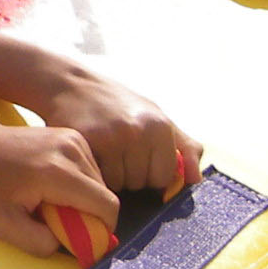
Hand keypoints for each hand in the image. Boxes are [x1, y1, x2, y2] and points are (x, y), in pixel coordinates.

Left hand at [0, 112, 117, 256]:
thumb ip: (39, 243)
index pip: (107, 206)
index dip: (101, 230)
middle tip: (56, 222)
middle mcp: (72, 150)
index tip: (81, 240)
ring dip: (83, 200)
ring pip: (99, 182)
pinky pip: (89, 169)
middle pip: (105, 194)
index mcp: (58, 173)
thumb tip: (68, 245)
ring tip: (49, 203)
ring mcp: (74, 138)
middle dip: (88, 216)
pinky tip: (51, 187)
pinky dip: (78, 185)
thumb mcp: (2, 225)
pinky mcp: (72, 135)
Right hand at [29, 63, 202, 199]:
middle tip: (115, 152)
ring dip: (110, 176)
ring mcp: (112, 137)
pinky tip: (89, 155)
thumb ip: (183, 146)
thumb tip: (196, 179)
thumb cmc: (115, 103)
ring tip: (102, 154)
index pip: (164, 177)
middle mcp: (139, 131)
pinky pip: (97, 178)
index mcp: (160, 125)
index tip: (136, 158)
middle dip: (129, 175)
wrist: (71, 83)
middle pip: (141, 183)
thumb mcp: (153, 115)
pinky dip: (92, 172)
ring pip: (119, 184)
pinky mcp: (87, 142)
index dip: (149, 173)